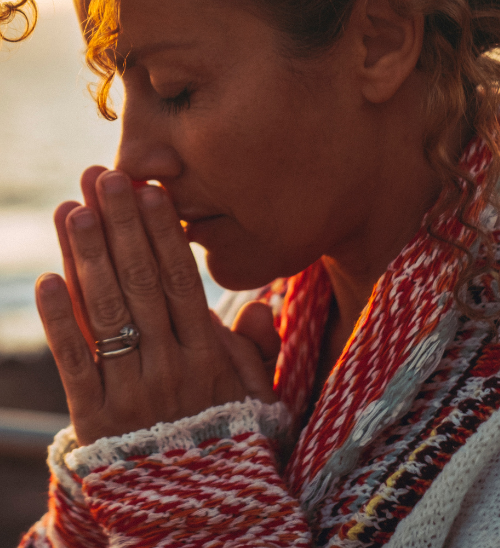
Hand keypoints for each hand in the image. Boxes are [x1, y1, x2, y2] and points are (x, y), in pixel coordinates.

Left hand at [36, 167, 277, 446]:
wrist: (197, 512)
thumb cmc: (229, 437)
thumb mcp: (260, 393)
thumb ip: (260, 346)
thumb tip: (262, 304)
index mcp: (208, 356)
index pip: (180, 281)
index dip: (162, 232)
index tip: (149, 189)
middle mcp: (169, 367)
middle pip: (140, 284)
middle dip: (120, 226)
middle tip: (103, 177)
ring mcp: (130, 392)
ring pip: (107, 314)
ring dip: (87, 257)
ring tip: (72, 209)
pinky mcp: (96, 418)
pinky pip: (75, 363)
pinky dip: (60, 321)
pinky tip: (48, 279)